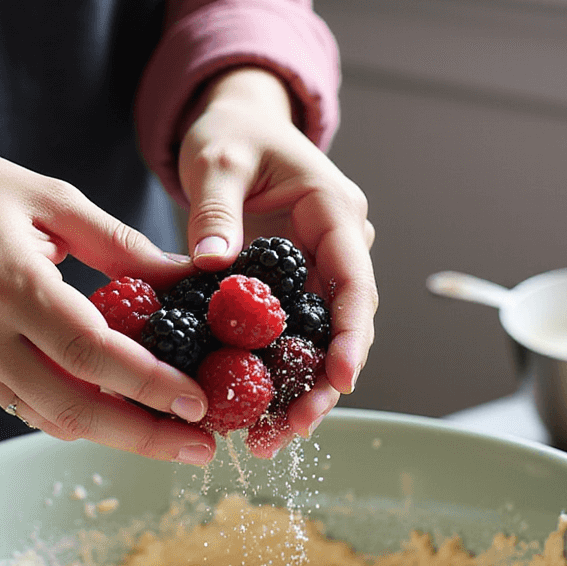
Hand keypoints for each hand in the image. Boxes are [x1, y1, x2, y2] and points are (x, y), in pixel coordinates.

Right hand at [0, 132, 215, 463]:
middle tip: (203, 446)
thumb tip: (191, 277)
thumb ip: (122, 245)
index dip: (148, 385)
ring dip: (119, 434)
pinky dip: (84, 413)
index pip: (87, 350)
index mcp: (5, 279)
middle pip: (73, 407)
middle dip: (145, 435)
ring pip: (54, 419)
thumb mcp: (51, 198)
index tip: (198, 403)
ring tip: (178, 434)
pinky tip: (128, 410)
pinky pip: (33, 406)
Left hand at [178, 69, 376, 444]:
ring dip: (300, 392)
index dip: (350, 334)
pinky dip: (274, 376)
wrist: (233, 125)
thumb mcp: (216, 159)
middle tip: (294, 428)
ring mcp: (315, 272)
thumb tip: (212, 262)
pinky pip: (289, 339)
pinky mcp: (290, 291)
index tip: (341, 377)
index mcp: (333, 212)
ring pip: (319, 342)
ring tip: (269, 439)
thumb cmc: (230, 134)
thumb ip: (216, 208)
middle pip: (343, 325)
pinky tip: (251, 415)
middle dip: (325, 382)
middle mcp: (336, 248)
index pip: (354, 279)